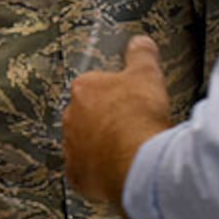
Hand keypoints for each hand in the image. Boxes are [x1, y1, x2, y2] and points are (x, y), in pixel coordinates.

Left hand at [63, 35, 172, 208]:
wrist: (137, 159)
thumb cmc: (138, 116)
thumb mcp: (147, 74)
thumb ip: (141, 55)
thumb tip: (141, 43)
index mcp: (84, 89)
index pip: (94, 85)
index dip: (114, 93)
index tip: (128, 100)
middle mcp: (71, 118)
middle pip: (87, 116)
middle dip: (105, 120)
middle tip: (129, 125)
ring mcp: (72, 148)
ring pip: (84, 144)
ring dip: (101, 146)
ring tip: (126, 150)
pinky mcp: (77, 175)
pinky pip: (85, 172)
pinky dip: (99, 172)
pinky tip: (117, 170)